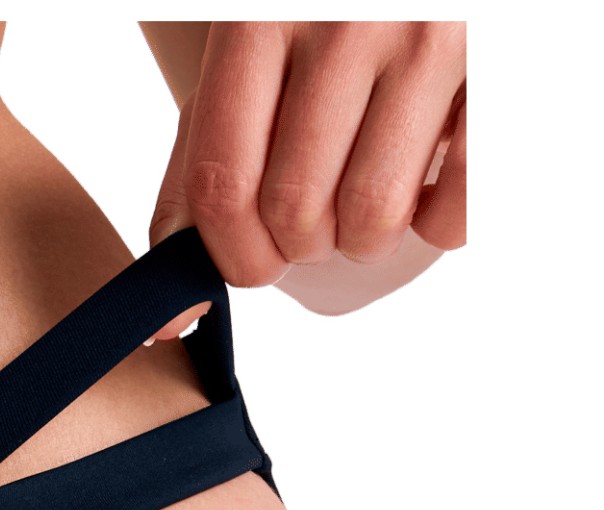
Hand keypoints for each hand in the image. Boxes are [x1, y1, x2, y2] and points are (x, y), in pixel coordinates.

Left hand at [146, 22, 465, 341]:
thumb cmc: (313, 42)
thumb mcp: (240, 83)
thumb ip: (195, 185)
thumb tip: (169, 320)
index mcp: (258, 18)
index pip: (222, 183)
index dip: (232, 254)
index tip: (253, 262)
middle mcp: (345, 18)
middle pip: (295, 209)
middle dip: (300, 244)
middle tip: (318, 213)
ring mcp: (429, 35)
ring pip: (371, 217)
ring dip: (363, 241)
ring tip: (367, 195)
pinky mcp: (498, 66)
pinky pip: (456, 208)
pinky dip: (437, 226)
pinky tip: (428, 186)